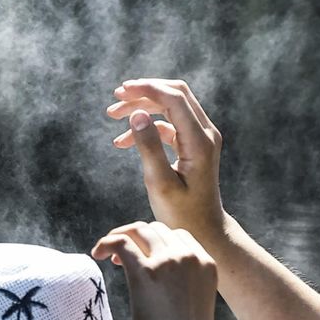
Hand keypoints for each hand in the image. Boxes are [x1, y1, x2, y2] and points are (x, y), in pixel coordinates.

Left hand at [91, 221, 218, 319]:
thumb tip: (161, 285)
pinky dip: (106, 242)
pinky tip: (98, 253)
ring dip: (121, 236)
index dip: (158, 242)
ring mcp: (167, 261)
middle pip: (157, 230)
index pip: (178, 236)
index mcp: (205, 263)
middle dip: (138, 239)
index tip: (145, 258)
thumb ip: (184, 285)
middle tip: (123, 260)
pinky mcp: (144, 271)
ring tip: (108, 256)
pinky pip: (121, 242)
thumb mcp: (196, 303)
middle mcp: (188, 256)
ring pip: (139, 230)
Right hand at [107, 78, 226, 245]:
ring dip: (143, 107)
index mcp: (199, 141)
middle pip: (175, 95)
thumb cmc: (182, 213)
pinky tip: (122, 141)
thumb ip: (149, 147)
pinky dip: (148, 126)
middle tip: (117, 97)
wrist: (205, 230)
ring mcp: (201, 138)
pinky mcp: (194, 145)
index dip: (147, 89)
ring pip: (171, 107)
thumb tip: (137, 114)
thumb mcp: (160, 183)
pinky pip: (169, 124)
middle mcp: (205, 133)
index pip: (174, 99)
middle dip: (145, 92)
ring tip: (113, 114)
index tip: (121, 91)